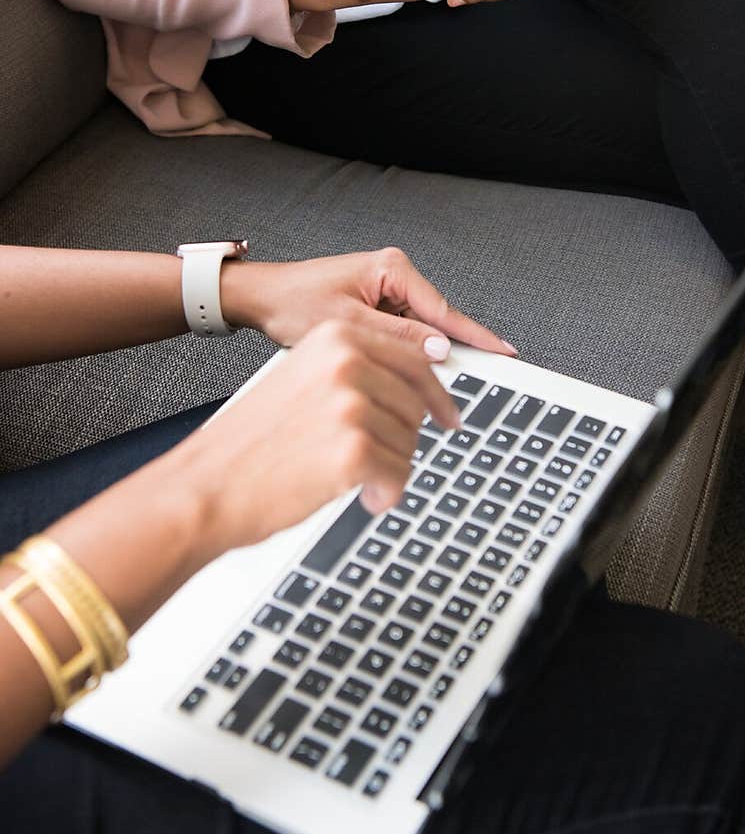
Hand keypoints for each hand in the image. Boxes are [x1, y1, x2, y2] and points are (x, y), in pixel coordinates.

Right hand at [184, 320, 461, 552]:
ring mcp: (351, 404)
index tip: (449, 412)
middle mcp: (346, 362)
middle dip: (404, 438)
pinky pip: (400, 474)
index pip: (412, 358)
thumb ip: (352, 373)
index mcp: (335, 337)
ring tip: (352, 478)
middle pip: (416, 402)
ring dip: (390, 468)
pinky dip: (387, 493)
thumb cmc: (247, 444)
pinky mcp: (354, 449)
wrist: (205, 486)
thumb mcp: (300, 380)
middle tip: (379, 460)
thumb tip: (408, 389)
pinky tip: (364, 496)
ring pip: (410, 441)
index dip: (435, 393)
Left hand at [221, 246, 515, 359]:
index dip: (475, 335)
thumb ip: (396, 338)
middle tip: (459, 388)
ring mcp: (385, 292)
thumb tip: (438, 349)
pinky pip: (402, 335)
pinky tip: (399, 374)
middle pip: (434, 322)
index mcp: (391, 269)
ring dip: (418, 358)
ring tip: (415, 383)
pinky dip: (402, 355)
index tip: (503, 351)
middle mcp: (393, 276)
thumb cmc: (293, 303)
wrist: (260, 298)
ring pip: (419, 333)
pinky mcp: (376, 307)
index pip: (443, 308)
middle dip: (445, 354)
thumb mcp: (346, 326)